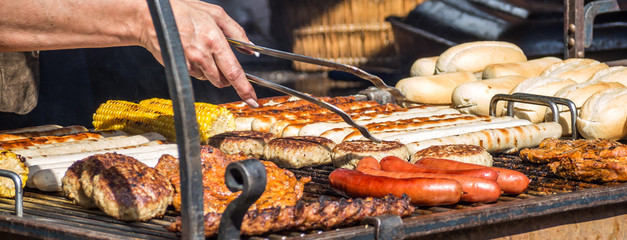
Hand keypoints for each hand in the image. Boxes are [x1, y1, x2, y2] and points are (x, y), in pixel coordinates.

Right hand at [139, 0, 257, 106]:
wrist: (151, 17)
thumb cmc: (182, 11)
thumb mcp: (215, 14)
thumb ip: (236, 31)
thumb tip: (251, 49)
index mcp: (214, 40)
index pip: (234, 72)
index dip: (244, 88)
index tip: (252, 100)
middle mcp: (202, 56)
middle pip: (223, 81)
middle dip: (227, 77)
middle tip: (223, 61)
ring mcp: (190, 64)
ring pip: (210, 79)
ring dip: (212, 71)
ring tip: (203, 50)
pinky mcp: (180, 69)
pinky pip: (196, 75)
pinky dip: (199, 68)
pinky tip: (192, 52)